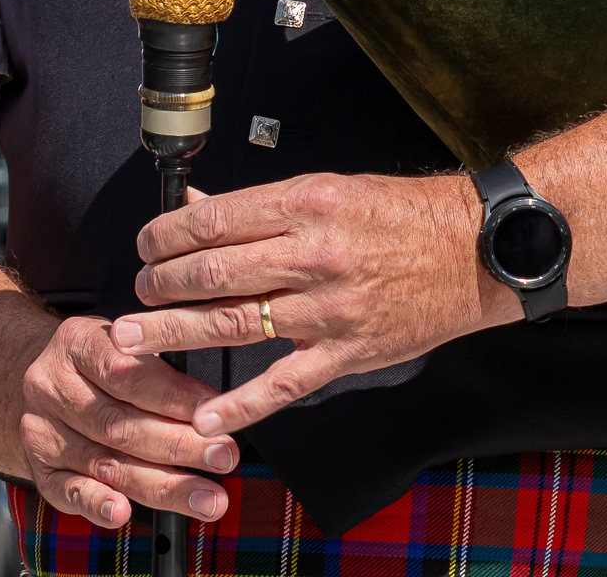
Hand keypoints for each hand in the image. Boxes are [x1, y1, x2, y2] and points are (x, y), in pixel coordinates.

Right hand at [20, 313, 240, 525]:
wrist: (44, 377)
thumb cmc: (99, 358)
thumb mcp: (124, 340)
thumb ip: (158, 365)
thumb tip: (214, 404)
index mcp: (77, 342)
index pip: (128, 373)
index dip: (175, 396)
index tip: (217, 411)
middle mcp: (52, 387)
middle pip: (121, 424)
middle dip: (180, 445)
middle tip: (224, 457)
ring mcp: (41, 432)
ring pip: (106, 462)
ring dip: (161, 485)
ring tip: (205, 497)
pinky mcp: (40, 469)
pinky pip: (68, 492)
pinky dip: (97, 504)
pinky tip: (123, 513)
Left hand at [110, 173, 517, 435]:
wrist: (473, 251)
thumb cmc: (405, 214)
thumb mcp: (334, 188)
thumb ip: (264, 205)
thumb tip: (196, 208)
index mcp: (310, 203)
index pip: (216, 219)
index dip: (167, 235)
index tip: (146, 244)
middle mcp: (315, 253)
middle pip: (214, 272)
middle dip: (160, 285)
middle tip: (135, 292)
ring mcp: (329, 308)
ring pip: (233, 324)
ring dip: (174, 333)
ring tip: (133, 339)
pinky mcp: (346, 351)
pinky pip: (283, 383)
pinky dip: (241, 404)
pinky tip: (206, 417)